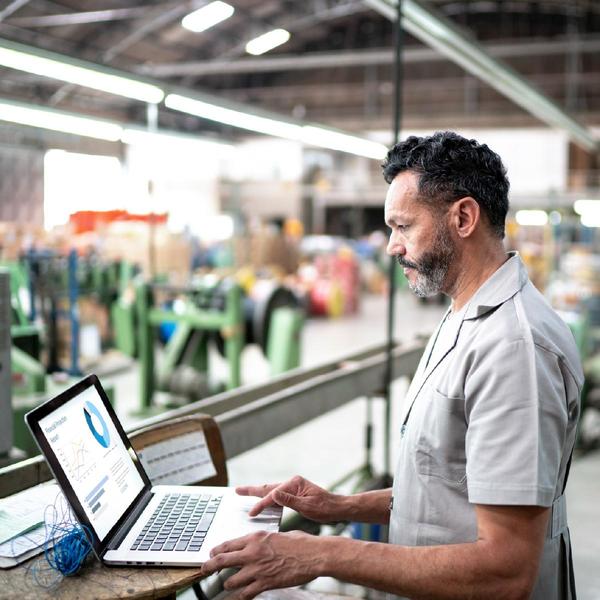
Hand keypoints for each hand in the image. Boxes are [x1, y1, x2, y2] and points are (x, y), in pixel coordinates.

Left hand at [201, 530, 321, 598]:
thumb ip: (264, 540)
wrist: (313, 555)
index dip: (216, 550)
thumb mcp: (278, 535)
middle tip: (204, 569)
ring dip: (228, 583)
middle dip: (209, 566)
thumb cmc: (300, 543)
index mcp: (256, 538)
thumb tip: (260, 544)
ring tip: (228, 584)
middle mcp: (253, 553)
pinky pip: (246, 593)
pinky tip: (243, 595)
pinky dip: (243, 595)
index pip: (228, 544)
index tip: (211, 553)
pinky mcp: (265, 583)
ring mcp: (258, 569)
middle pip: (222, 560)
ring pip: (231, 580)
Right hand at [237, 475, 343, 521]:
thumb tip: (273, 494)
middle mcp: (293, 482)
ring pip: (271, 491)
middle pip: (268, 487)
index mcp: (295, 483)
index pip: (273, 495)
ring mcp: (293, 487)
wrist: (338, 508)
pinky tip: (262, 502)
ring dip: (258, 493)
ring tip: (244, 493)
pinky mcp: (295, 494)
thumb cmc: (325, 508)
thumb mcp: (308, 506)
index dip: (261, 504)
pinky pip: (277, 496)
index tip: (251, 513)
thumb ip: (290, 501)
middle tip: (237, 490)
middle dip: (252, 490)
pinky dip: (267, 498)